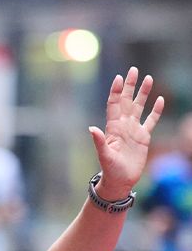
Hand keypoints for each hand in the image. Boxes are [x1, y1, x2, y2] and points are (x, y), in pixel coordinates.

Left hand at [89, 67, 164, 199]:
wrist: (120, 181)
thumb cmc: (110, 170)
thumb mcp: (104, 155)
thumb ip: (98, 141)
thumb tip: (91, 128)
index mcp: (112, 128)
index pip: (114, 104)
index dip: (116, 91)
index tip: (119, 77)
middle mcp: (123, 126)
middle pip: (127, 101)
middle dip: (130, 86)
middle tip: (134, 69)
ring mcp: (134, 130)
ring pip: (140, 107)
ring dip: (144, 93)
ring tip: (149, 78)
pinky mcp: (144, 137)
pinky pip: (151, 121)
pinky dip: (155, 110)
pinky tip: (160, 99)